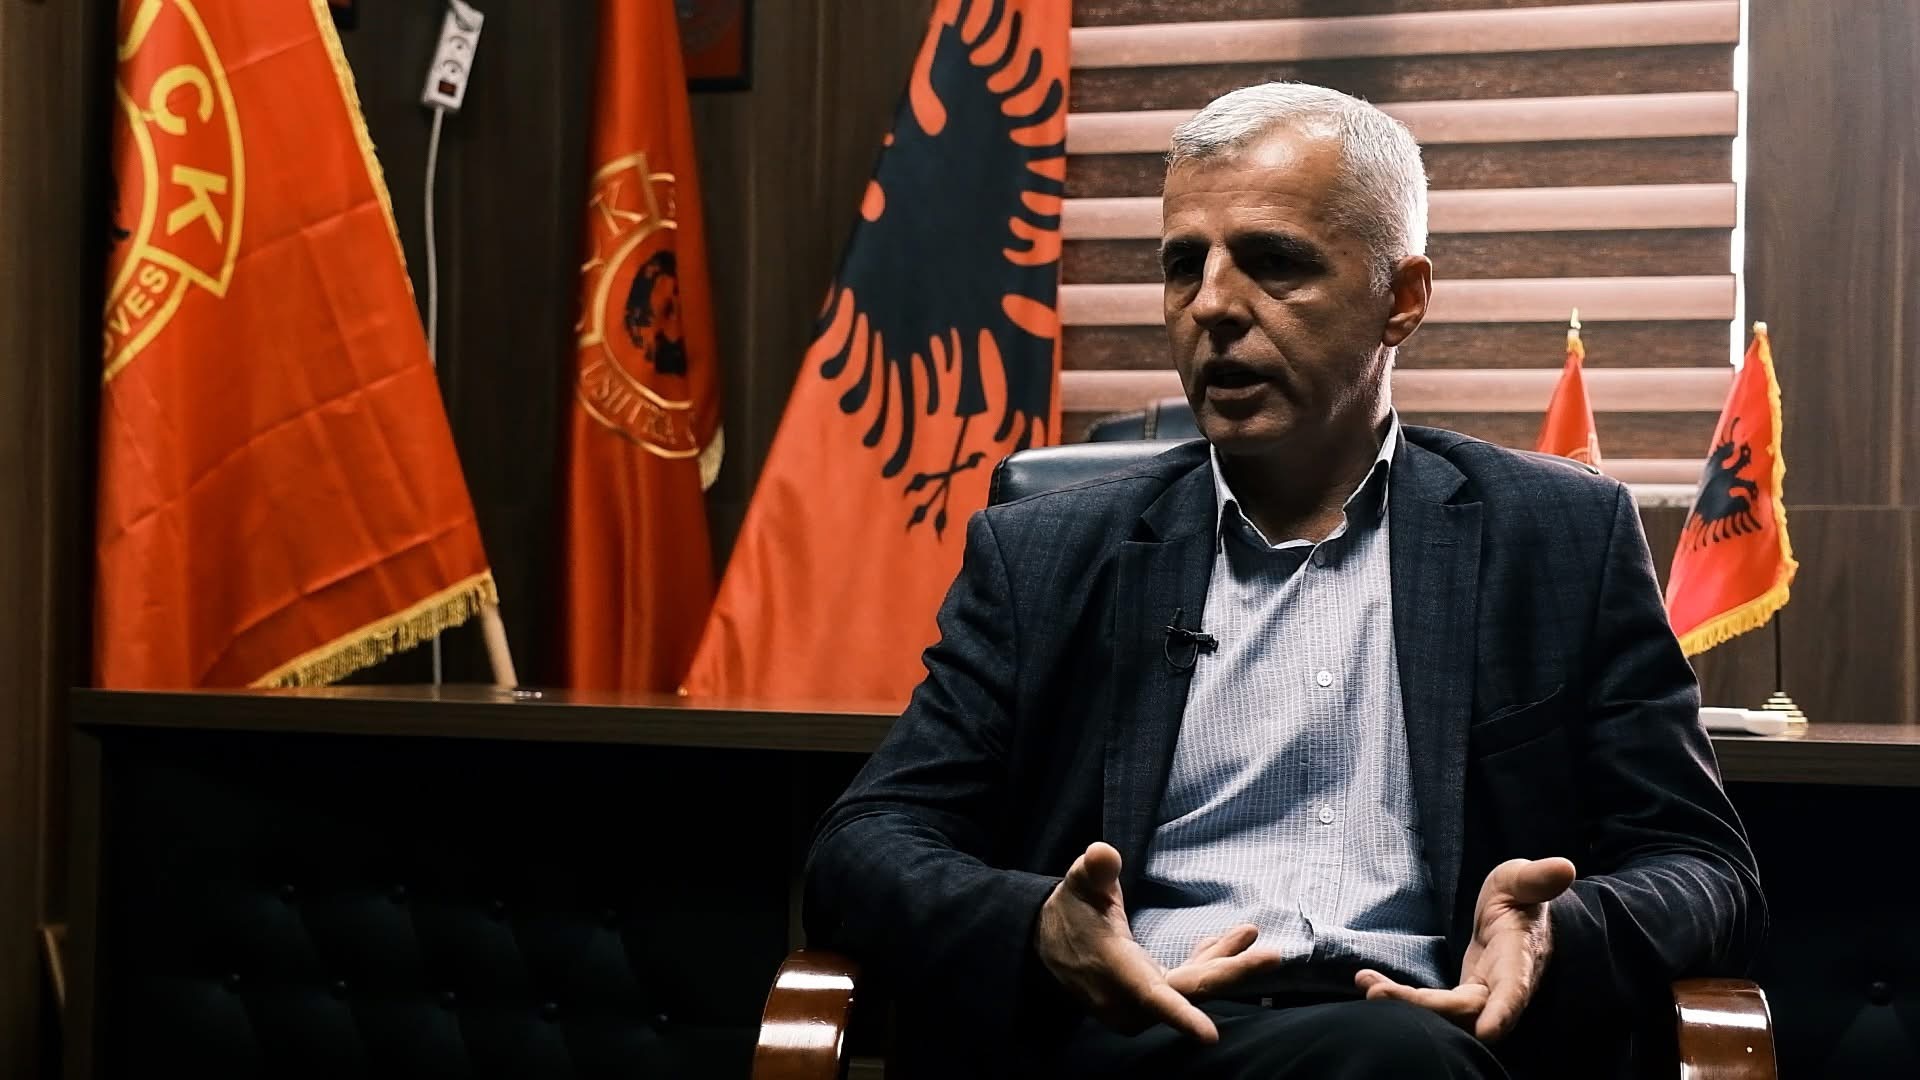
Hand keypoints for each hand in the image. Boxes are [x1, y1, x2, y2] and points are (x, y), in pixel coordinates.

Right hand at [1035, 842, 1283, 1041]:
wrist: (1048, 942)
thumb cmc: (1069, 911)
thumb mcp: (1079, 884)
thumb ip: (1094, 871)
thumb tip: (1101, 853)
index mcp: (1115, 972)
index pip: (1152, 998)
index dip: (1181, 1016)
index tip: (1209, 1036)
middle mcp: (1130, 998)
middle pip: (1189, 991)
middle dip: (1232, 972)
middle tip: (1273, 955)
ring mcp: (1141, 1002)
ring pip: (1192, 987)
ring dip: (1223, 961)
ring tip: (1250, 933)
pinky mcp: (1149, 996)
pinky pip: (1185, 984)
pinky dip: (1206, 963)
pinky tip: (1221, 941)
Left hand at [1355, 857, 1575, 1041]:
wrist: (1519, 917)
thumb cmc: (1521, 896)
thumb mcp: (1521, 880)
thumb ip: (1536, 878)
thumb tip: (1563, 867)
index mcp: (1521, 959)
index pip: (1515, 991)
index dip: (1503, 1011)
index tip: (1489, 1030)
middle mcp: (1502, 987)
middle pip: (1467, 1011)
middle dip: (1423, 1008)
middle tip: (1376, 992)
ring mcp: (1482, 997)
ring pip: (1446, 1015)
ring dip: (1406, 1004)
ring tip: (1367, 986)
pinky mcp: (1463, 998)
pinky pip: (1433, 1008)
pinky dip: (1403, 998)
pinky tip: (1369, 982)